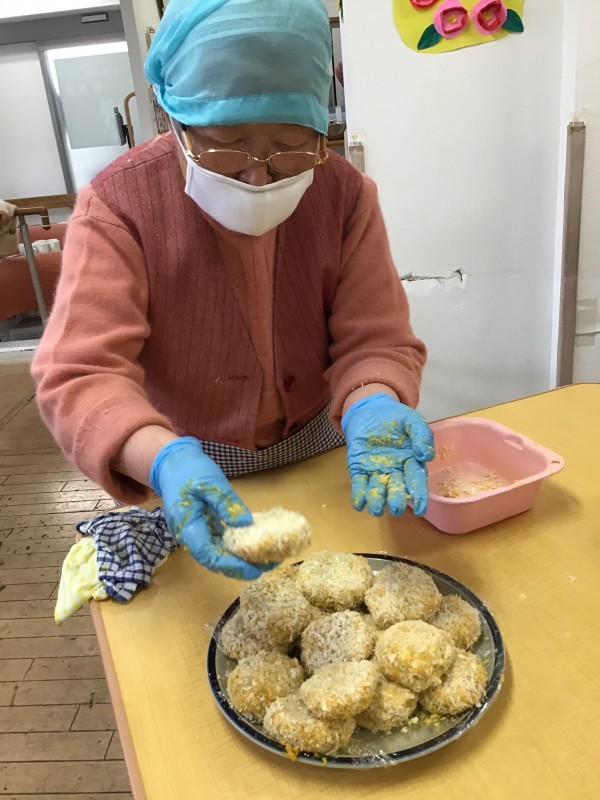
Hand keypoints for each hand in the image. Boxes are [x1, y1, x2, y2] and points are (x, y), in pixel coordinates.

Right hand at [149, 437, 274, 578]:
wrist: (172, 463)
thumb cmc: (190, 470)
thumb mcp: (210, 482)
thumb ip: (225, 503)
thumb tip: (245, 524)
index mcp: (187, 526)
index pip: (208, 555)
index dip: (231, 566)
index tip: (255, 570)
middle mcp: (190, 536)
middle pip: (214, 560)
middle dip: (241, 567)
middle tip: (269, 565)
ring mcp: (196, 533)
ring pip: (218, 554)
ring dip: (240, 559)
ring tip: (267, 558)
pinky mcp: (204, 528)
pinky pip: (220, 543)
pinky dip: (236, 547)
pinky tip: (254, 545)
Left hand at [341, 393, 434, 516]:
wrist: (371, 409)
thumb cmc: (396, 418)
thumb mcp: (413, 421)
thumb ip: (422, 435)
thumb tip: (426, 456)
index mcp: (411, 462)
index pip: (416, 481)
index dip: (419, 496)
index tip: (420, 509)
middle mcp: (394, 471)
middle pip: (396, 489)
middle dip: (396, 500)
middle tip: (396, 509)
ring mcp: (375, 470)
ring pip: (377, 489)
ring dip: (376, 500)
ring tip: (376, 509)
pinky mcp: (358, 468)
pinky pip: (359, 483)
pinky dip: (358, 494)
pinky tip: (358, 503)